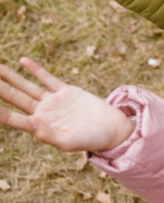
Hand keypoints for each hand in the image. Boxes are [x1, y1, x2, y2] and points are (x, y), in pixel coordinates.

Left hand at [0, 57, 133, 151]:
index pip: (13, 118)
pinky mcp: (67, 91)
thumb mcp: (69, 142)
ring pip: (27, 87)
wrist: (114, 129)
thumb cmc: (92, 140)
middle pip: (16, 98)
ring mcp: (54, 101)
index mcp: (40, 127)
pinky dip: (36, 70)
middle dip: (0, 89)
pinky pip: (47, 78)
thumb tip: (29, 125)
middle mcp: (43, 113)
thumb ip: (48, 135)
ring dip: (11, 77)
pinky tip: (23, 61)